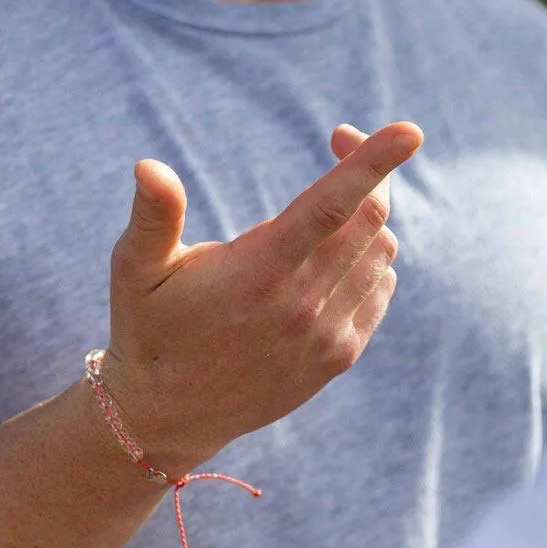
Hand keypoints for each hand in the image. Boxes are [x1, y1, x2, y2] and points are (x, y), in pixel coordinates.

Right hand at [102, 121, 422, 473]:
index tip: (411, 131)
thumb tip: (148, 165)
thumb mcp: (135, 270)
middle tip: (337, 144)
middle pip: (369, 220)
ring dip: (368, 217)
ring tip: (326, 212)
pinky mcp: (339, 357)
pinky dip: (372, 261)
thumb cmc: (150, 329)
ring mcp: (326, 335)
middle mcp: (302, 305)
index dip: (372, 163)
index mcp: (257, 273)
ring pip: (382, 252)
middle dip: (367, 171)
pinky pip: (381, 289)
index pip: (330, 207)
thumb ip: (152, 216)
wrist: (172, 415)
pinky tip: (334, 259)